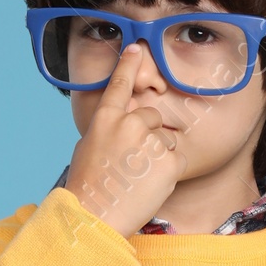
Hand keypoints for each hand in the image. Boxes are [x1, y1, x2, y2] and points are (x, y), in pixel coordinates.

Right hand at [63, 46, 185, 235]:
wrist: (94, 218)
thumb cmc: (87, 188)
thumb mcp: (89, 149)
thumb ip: (108, 131)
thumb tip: (120, 127)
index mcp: (105, 119)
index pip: (120, 84)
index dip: (129, 64)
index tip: (136, 48)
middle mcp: (128, 124)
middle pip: (153, 116)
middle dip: (149, 136)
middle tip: (134, 164)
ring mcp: (149, 142)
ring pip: (166, 140)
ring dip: (159, 156)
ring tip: (138, 179)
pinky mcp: (168, 162)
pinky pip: (178, 159)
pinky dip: (169, 173)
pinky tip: (150, 186)